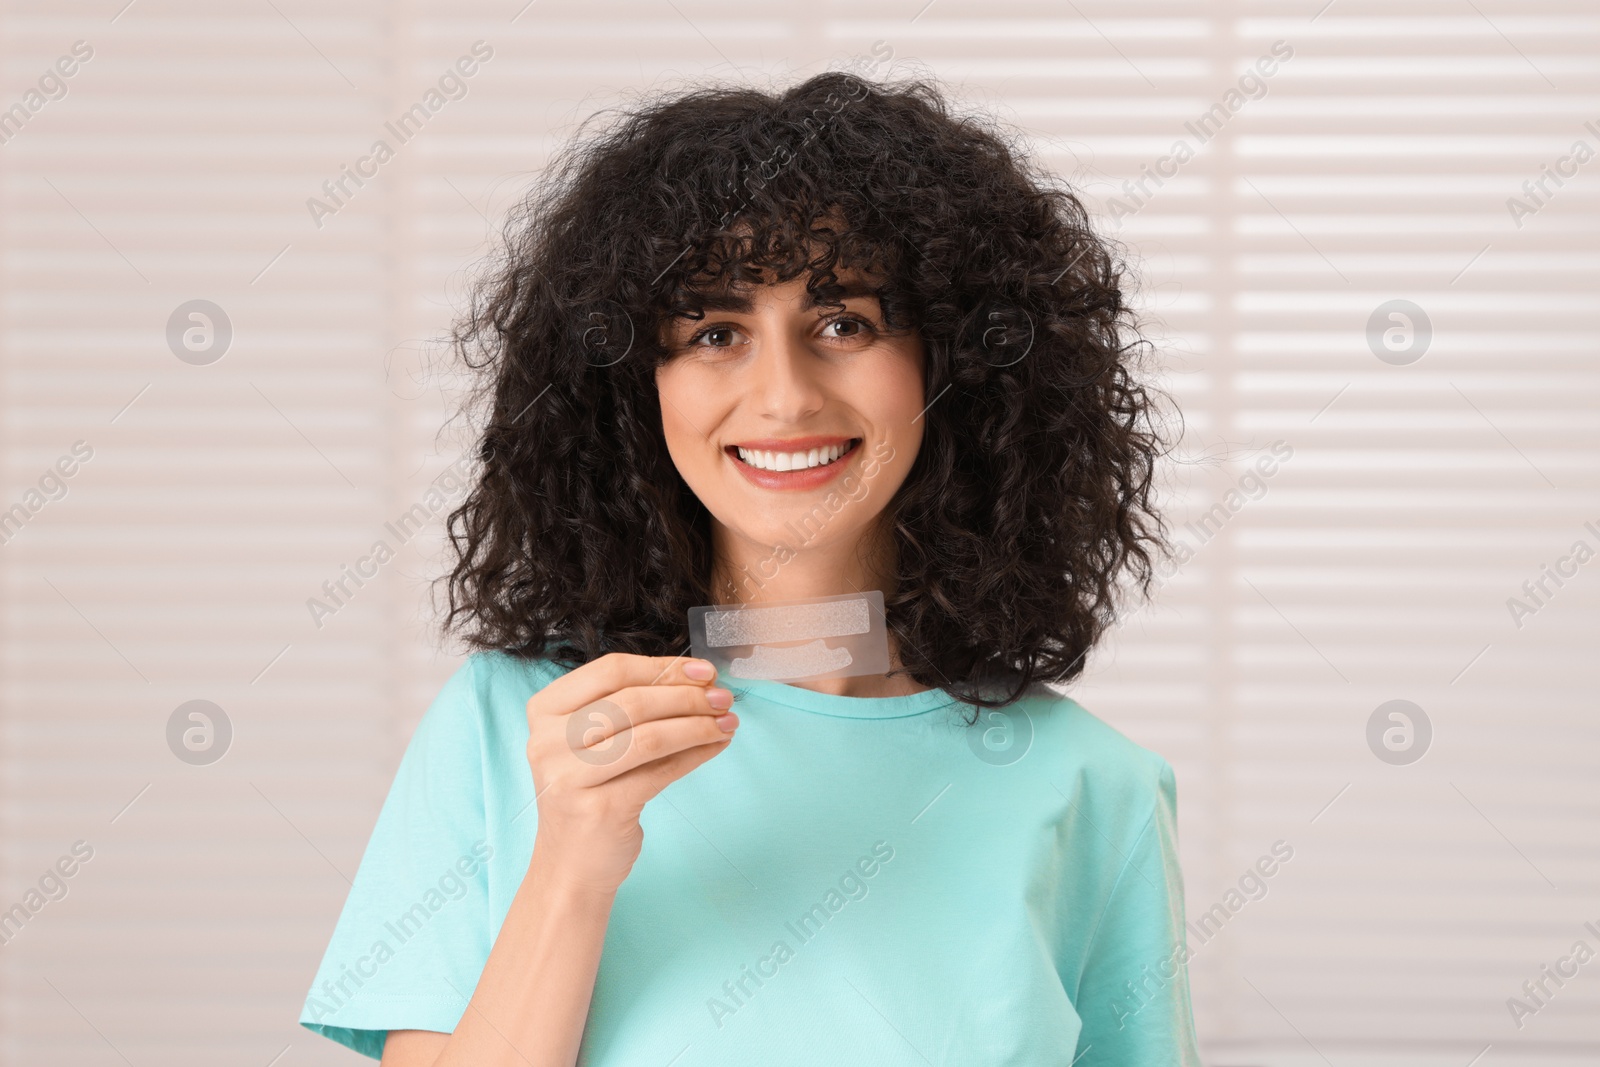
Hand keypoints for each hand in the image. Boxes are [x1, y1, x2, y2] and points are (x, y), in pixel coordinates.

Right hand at [524, 653, 736, 893]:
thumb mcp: (592, 743)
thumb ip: (630, 708)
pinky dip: (696, 754)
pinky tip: (717, 746)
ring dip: (698, 725)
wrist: (569, 867)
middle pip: (632, 701)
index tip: (704, 671)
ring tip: (728, 721)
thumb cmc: (588, 794)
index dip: (663, 667)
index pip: (610, 671)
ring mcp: (570, 777)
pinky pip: (661, 771)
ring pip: (649, 735)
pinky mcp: (601, 809)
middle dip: (687, 696)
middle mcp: (548, 741)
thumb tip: (699, 682)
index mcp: (544, 711)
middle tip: (723, 697)